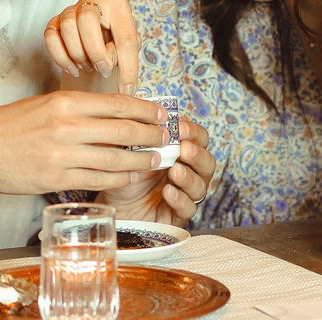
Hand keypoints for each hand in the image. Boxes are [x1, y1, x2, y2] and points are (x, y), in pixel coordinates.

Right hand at [0, 90, 170, 193]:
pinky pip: (98, 179)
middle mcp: (67, 126)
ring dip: (142, 161)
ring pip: (116, 159)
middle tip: (168, 139)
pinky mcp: (55, 179)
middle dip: (152, 136)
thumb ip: (79, 108)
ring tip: (158, 160)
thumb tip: (115, 113)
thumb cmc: (9, 125)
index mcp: (65, 101)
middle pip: (123, 131)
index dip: (146, 111)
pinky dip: (121, 179)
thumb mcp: (45, 104)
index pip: (118, 104)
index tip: (162, 115)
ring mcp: (62, 154)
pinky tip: (133, 176)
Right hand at [44, 0, 140, 95]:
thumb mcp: (129, 47)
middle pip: (87, 20)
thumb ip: (124, 56)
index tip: (127, 89)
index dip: (127, 67)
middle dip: (95, 52)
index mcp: (118, 5)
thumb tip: (112, 69)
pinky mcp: (55, 20)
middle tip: (102, 70)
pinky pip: (50, 36)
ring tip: (88, 66)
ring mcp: (72, 9)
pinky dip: (60, 56)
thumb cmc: (117, 39)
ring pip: (67, 26)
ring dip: (78, 53)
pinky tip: (73, 68)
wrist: (101, 35)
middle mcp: (93, 1)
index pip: (125, 38)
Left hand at [97, 120, 213, 227]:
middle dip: (197, 155)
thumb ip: (141, 132)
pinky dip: (180, 199)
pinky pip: (188, 209)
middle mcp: (189, 172)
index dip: (194, 133)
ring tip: (174, 171)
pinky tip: (168, 192)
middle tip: (184, 150)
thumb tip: (141, 105)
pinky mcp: (178, 216)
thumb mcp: (131, 151)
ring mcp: (186, 195)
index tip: (180, 128)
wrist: (114, 204)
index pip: (200, 139)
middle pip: (207, 163)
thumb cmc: (127, 174)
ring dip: (188, 177)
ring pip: (200, 186)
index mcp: (182, 153)